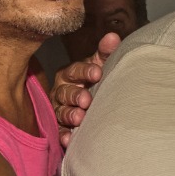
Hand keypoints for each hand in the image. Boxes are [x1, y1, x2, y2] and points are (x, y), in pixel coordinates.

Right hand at [53, 31, 118, 146]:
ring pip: (61, 111)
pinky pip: (60, 130)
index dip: (85, 71)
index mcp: (71, 74)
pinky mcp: (61, 126)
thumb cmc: (95, 80)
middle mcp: (62, 90)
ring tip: (79, 118)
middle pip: (65, 92)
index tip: (98, 73)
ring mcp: (60, 108)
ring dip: (69, 114)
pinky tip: (69, 139)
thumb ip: (106, 53)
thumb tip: (114, 37)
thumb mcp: (100, 65)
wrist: (91, 101)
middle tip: (86, 100)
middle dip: (75, 95)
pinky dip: (64, 134)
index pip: (75, 70)